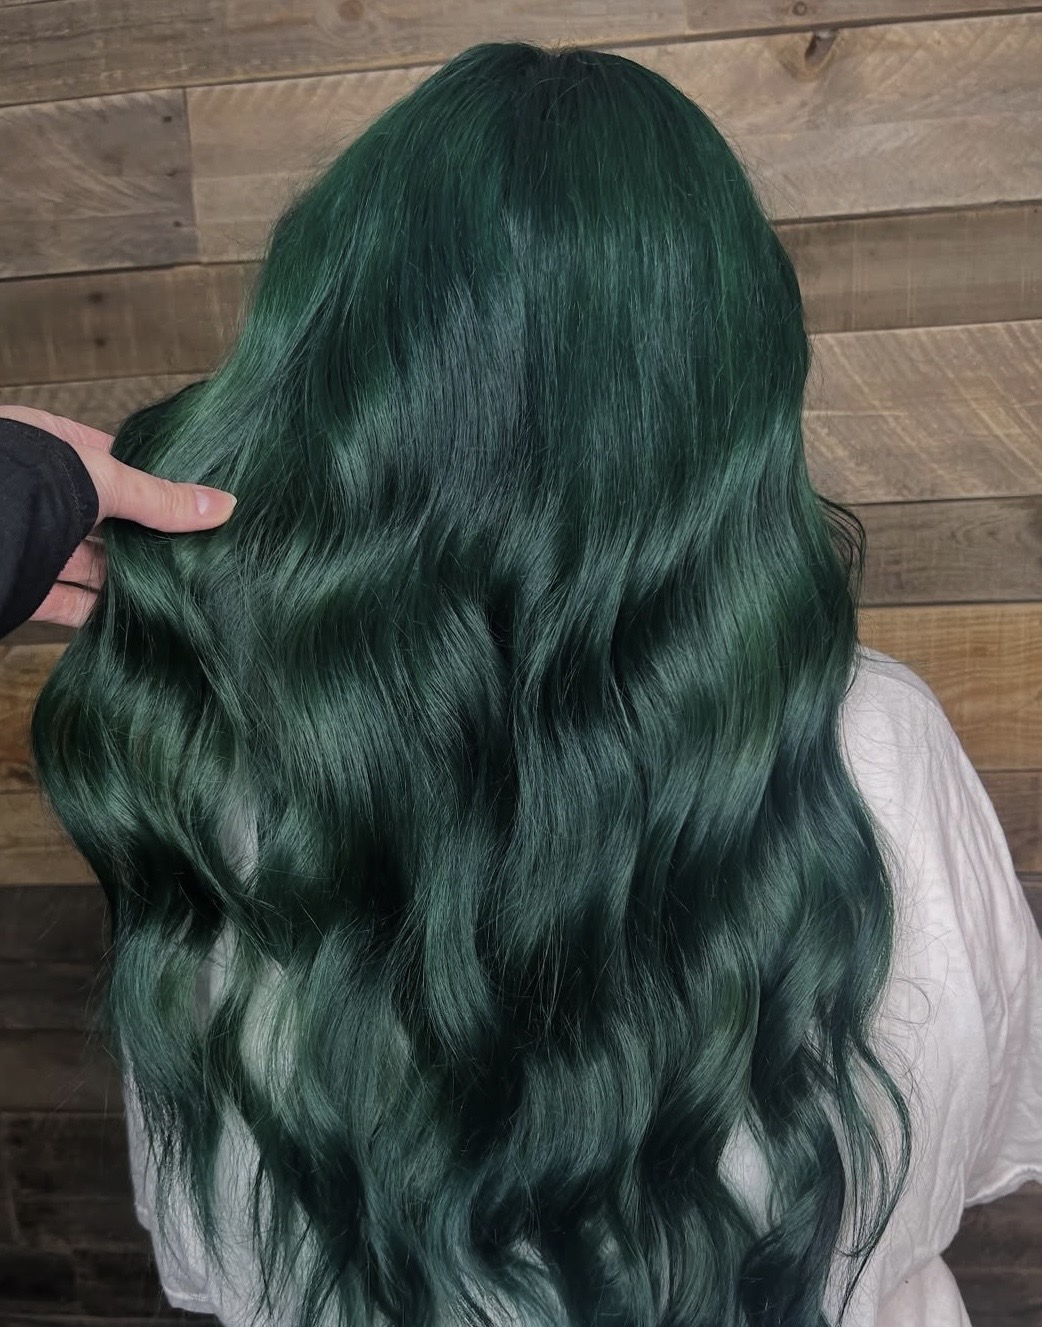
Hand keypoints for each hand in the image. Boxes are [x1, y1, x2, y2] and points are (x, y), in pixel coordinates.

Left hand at [0, 404, 236, 628]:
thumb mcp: (102, 480)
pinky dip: (100, 612)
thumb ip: (159, 499)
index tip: (196, 506)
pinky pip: (69, 602)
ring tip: (182, 587)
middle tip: (198, 551)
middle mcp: (38, 494)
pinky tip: (139, 617)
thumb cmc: (20, 483)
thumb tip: (224, 506)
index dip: (155, 484)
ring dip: (129, 577)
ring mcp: (30, 542)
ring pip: (90, 563)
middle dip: (145, 537)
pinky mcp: (24, 587)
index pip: (113, 463)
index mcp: (50, 447)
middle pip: (105, 519)